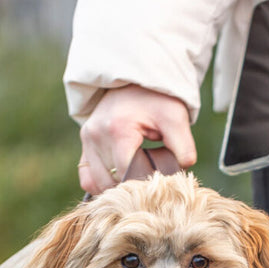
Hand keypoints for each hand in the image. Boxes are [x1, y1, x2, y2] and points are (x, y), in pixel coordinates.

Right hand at [78, 85, 196, 193]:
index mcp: (118, 130)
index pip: (127, 175)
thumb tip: (182, 171)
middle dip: (133, 185)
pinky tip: (121, 180)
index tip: (159, 179)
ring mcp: (87, 140)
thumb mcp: (176, 119)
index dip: (145, 182)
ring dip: (118, 186)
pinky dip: (102, 184)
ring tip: (137, 174)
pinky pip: (87, 178)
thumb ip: (183, 147)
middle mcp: (96, 135)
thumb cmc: (158, 99)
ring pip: (97, 184)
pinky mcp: (85, 144)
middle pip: (113, 181)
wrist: (137, 80)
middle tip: (151, 176)